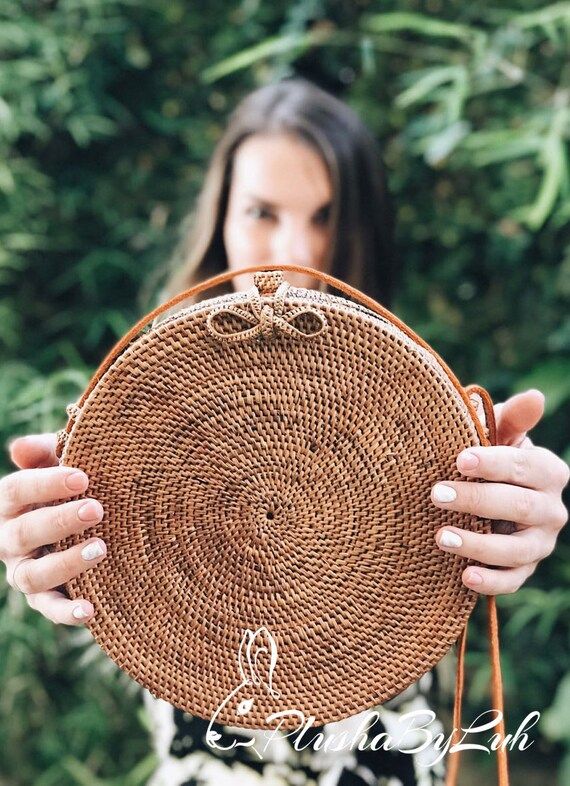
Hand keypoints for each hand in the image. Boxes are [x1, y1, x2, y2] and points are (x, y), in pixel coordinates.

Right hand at [0, 434, 105, 624]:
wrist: (89, 518)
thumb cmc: (74, 484)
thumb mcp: (61, 461)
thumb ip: (45, 451)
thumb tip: (21, 448)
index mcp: (10, 504)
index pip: (15, 491)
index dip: (45, 484)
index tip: (83, 478)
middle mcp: (10, 540)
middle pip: (24, 533)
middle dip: (59, 521)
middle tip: (97, 509)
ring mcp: (24, 571)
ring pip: (32, 576)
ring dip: (66, 564)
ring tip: (101, 549)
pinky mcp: (43, 598)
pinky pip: (50, 608)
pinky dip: (67, 613)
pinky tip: (91, 610)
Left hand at [431, 389, 568, 594]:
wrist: (486, 497)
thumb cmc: (488, 459)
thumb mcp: (497, 436)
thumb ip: (511, 419)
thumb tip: (534, 396)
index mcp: (548, 471)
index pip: (525, 465)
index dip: (494, 463)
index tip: (459, 460)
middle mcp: (552, 509)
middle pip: (519, 506)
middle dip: (477, 500)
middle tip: (437, 494)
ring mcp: (540, 543)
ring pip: (517, 550)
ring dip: (478, 545)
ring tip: (441, 537)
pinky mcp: (524, 570)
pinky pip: (512, 581)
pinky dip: (491, 582)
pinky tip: (464, 576)